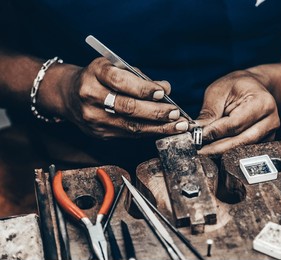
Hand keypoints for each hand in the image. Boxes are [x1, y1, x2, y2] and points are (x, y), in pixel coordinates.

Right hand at [61, 57, 188, 138]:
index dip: (143, 88)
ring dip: (158, 127)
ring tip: (177, 126)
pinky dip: (148, 132)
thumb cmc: (97, 77)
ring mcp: (93, 118)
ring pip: (130, 126)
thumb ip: (139, 77)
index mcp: (94, 74)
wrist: (68, 94)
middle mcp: (90, 97)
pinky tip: (163, 129)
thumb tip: (165, 88)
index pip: (120, 82)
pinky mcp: (99, 133)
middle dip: (156, 112)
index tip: (163, 92)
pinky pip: (128, 134)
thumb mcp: (113, 67)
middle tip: (176, 113)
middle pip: (128, 107)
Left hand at [194, 70, 279, 154]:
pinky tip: (214, 149)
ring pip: (242, 149)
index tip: (199, 136)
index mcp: (262, 103)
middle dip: (217, 148)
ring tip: (204, 151)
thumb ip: (209, 112)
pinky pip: (244, 151)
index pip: (236, 124)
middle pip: (241, 141)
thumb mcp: (218, 92)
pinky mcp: (264, 143)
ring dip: (221, 152)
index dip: (216, 132)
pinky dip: (228, 152)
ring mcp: (269, 134)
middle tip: (199, 150)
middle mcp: (270, 121)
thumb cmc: (236, 86)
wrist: (253, 87)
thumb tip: (196, 130)